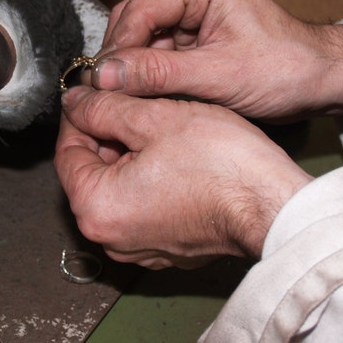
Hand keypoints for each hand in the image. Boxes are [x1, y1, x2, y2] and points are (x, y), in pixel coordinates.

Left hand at [54, 86, 312, 267]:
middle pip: (91, 172)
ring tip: (158, 125)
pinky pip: (142, 206)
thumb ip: (103, 107)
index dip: (79, 114)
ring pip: (118, 187)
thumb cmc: (222, 166)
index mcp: (96, 209)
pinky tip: (174, 156)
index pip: (66, 152)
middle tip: (133, 103)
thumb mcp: (154, 118)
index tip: (94, 92)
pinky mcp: (166, 249)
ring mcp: (139, 248)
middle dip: (107, 134)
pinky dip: (150, 180)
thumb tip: (75, 101)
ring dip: (129, 155)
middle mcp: (110, 238)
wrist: (276, 207)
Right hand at [92, 0, 342, 120]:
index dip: (117, 49)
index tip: (100, 82)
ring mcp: (192, 12)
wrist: (323, 81)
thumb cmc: (286, 69)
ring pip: (142, 39)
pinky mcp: (195, 35)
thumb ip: (158, 74)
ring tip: (122, 99)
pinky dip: (148, 76)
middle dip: (121, 58)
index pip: (140, 11)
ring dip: (132, 69)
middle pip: (134, 22)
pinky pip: (158, 53)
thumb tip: (104, 76)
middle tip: (105, 93)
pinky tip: (142, 97)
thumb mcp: (218, 75)